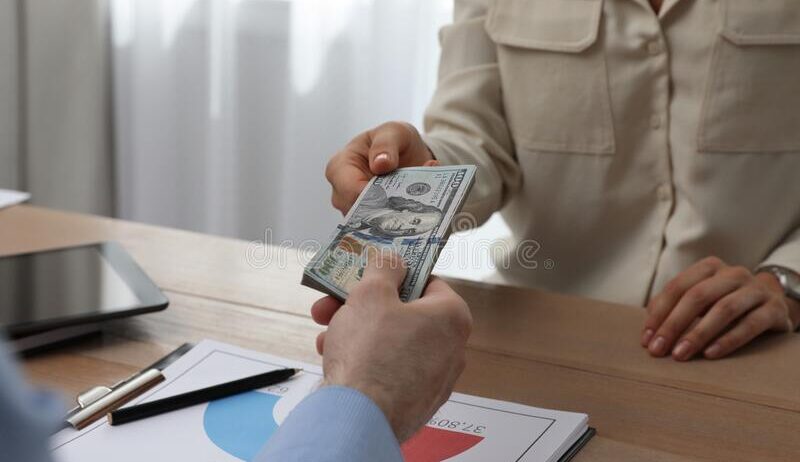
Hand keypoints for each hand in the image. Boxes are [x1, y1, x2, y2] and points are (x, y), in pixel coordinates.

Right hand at [310, 250, 471, 440]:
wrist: (359, 419)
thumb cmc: (370, 351)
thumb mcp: (371, 293)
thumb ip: (384, 268)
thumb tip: (393, 259)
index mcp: (452, 316)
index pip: (426, 282)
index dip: (392, 275)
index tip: (367, 276)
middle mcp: (452, 349)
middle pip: (404, 314)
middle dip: (363, 306)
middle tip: (333, 304)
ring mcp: (435, 380)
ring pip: (393, 343)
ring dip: (358, 333)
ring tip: (326, 333)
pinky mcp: (415, 403)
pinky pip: (390, 371)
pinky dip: (366, 361)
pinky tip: (335, 359)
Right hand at [325, 121, 436, 214]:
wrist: (406, 154)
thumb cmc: (392, 140)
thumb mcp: (393, 132)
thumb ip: (386, 144)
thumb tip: (380, 164)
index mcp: (339, 167)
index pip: (349, 191)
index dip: (372, 198)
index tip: (394, 198)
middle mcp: (342, 192)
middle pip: (358, 213)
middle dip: (384, 211)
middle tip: (409, 208)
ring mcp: (355, 209)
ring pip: (371, 224)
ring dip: (394, 217)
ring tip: (415, 208)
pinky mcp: (370, 219)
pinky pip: (383, 227)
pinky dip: (399, 220)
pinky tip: (414, 212)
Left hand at [642, 257, 799, 360]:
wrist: (773, 302)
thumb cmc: (725, 302)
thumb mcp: (701, 299)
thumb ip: (674, 307)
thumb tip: (649, 332)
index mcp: (709, 268)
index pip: (677, 287)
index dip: (659, 313)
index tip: (647, 339)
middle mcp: (733, 274)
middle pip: (697, 297)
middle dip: (673, 325)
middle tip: (658, 350)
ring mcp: (755, 290)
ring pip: (723, 309)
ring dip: (698, 334)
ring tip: (680, 354)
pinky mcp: (774, 309)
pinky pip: (750, 324)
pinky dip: (728, 340)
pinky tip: (710, 354)